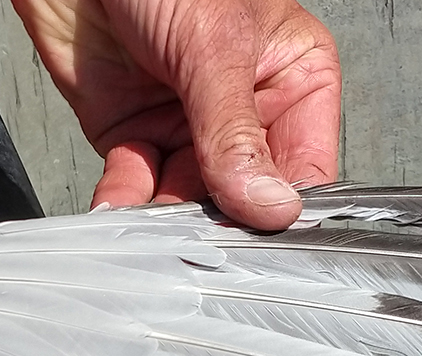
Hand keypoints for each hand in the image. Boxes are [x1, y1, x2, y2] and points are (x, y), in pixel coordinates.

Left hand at [11, 0, 340, 229]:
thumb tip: (270, 206)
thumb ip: (236, 135)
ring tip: (153, 229)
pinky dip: (124, 202)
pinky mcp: (135, 137)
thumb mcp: (214, 48)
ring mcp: (188, 127)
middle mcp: (245, 109)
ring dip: (166, 217)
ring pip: (187, 197)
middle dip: (218, 218)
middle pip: (243, 193)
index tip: (262, 234)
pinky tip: (117, 209)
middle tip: (201, 242)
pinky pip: (136, 185)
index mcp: (292, 78)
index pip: (304, 164)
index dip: (284, 206)